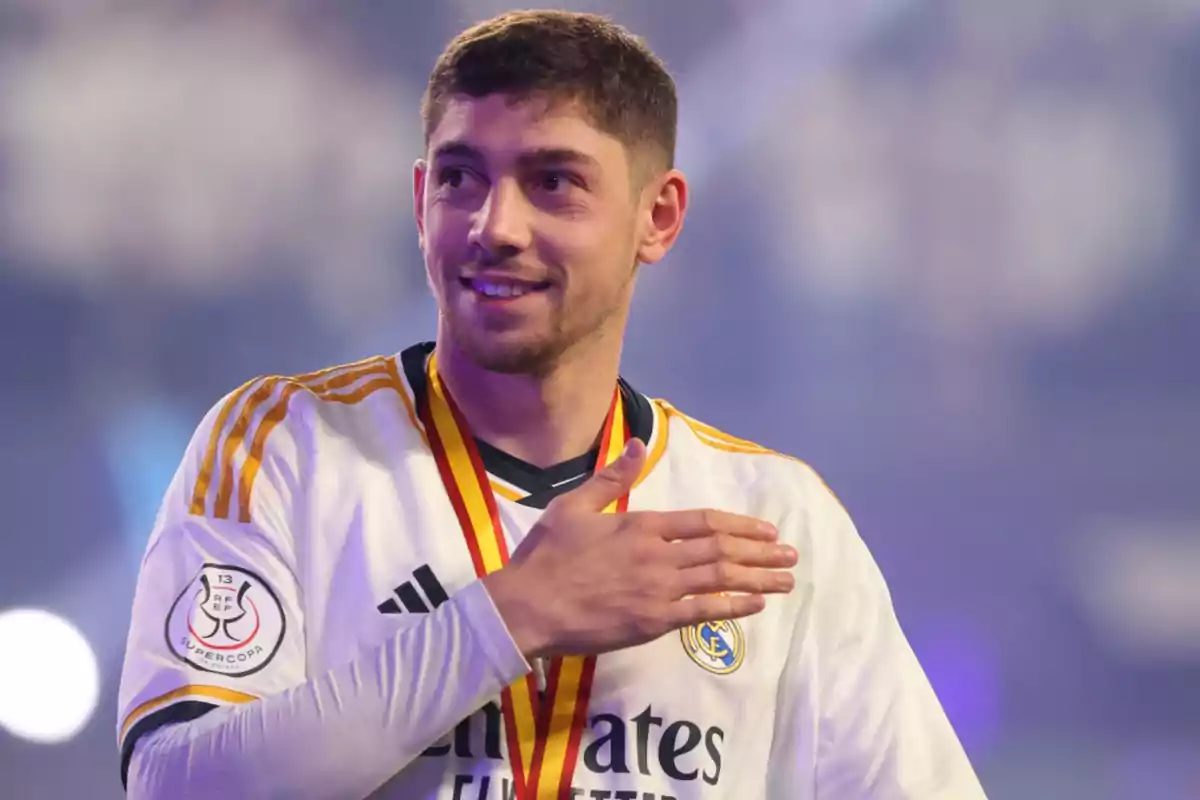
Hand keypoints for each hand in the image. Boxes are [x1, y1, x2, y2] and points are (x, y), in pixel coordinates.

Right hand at [483, 438, 797, 659]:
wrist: (528, 606)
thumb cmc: (547, 556)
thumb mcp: (573, 505)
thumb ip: (610, 476)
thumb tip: (638, 444)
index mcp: (641, 525)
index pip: (703, 522)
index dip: (740, 526)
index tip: (767, 531)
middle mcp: (659, 555)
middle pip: (721, 550)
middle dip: (760, 552)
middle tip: (791, 555)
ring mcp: (659, 590)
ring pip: (720, 580)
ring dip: (758, 579)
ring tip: (786, 581)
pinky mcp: (653, 622)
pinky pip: (703, 612)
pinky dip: (733, 607)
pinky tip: (756, 606)